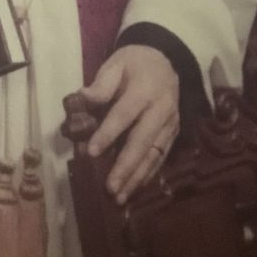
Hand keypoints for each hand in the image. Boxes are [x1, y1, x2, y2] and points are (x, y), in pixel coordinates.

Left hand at [79, 44, 179, 205]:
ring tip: (121, 197)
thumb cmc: (134, 62)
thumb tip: (82, 98)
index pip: (125, 114)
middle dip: (126, 166)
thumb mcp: (116, 63)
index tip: (92, 152)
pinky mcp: (174, 133)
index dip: (108, 134)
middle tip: (110, 188)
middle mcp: (161, 109)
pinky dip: (148, 175)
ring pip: (154, 155)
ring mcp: (170, 123)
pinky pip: (161, 157)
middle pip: (142, 141)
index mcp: (145, 89)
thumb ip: (101, 84)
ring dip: (137, 178)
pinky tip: (135, 189)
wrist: (165, 59)